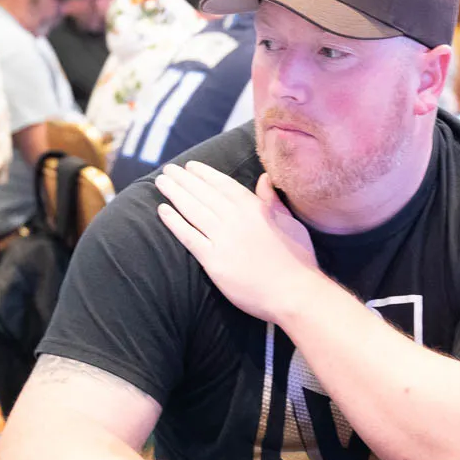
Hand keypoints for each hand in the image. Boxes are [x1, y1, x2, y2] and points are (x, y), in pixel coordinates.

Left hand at [155, 162, 319, 323]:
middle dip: (183, 179)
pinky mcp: (214, 262)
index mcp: (255, 208)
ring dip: (175, 193)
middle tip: (168, 170)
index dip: (204, 174)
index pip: (223, 184)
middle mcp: (236, 219)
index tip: (190, 166)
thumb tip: (263, 178)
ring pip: (192, 210)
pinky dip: (174, 222)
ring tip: (161, 182)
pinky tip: (163, 211)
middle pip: (203, 193)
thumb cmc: (298, 260)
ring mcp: (223, 239)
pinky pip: (189, 237)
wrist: (295, 293)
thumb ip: (273, 200)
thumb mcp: (291, 223)